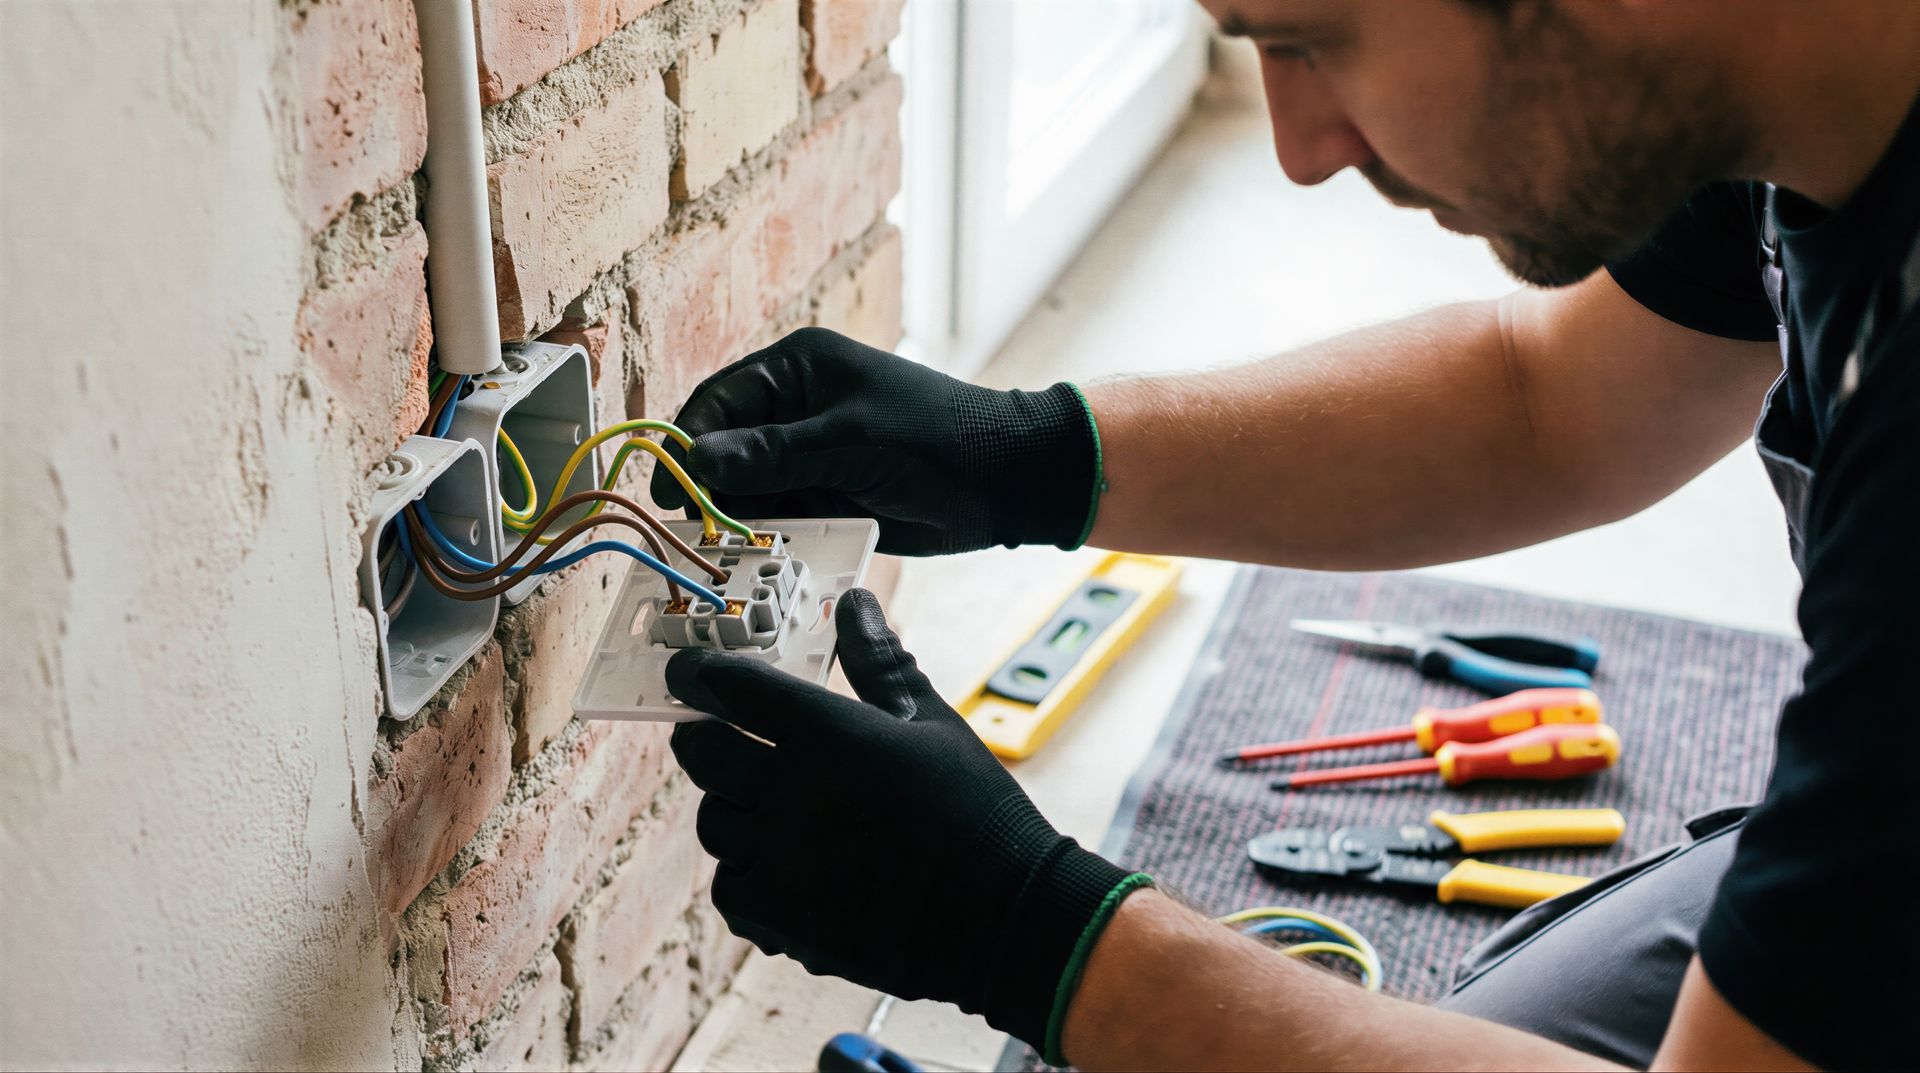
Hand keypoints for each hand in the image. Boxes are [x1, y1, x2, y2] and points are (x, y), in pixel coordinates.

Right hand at [651, 327, 1103, 554]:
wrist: (1009, 481)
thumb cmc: (939, 440)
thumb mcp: (851, 441)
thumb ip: (774, 453)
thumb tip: (696, 457)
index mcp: (797, 370)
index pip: (718, 402)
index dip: (688, 444)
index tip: (668, 490)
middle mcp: (796, 409)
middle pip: (725, 448)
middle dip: (707, 487)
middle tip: (687, 530)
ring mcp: (811, 456)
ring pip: (747, 488)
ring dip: (733, 518)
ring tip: (717, 551)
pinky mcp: (827, 497)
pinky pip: (779, 517)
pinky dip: (765, 537)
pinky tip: (753, 558)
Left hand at [666, 589, 1147, 1051]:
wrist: (1002, 914)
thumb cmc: (974, 808)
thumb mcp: (929, 721)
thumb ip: (880, 661)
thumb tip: (857, 601)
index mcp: (827, 732)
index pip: (730, 685)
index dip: (697, 673)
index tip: (689, 673)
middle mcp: (789, 791)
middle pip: (701, 752)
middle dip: (702, 737)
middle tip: (721, 737)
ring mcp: (777, 857)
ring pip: (713, 823)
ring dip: (733, 811)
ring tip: (775, 813)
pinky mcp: (778, 917)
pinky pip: (730, 888)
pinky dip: (748, 877)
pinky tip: (787, 871)